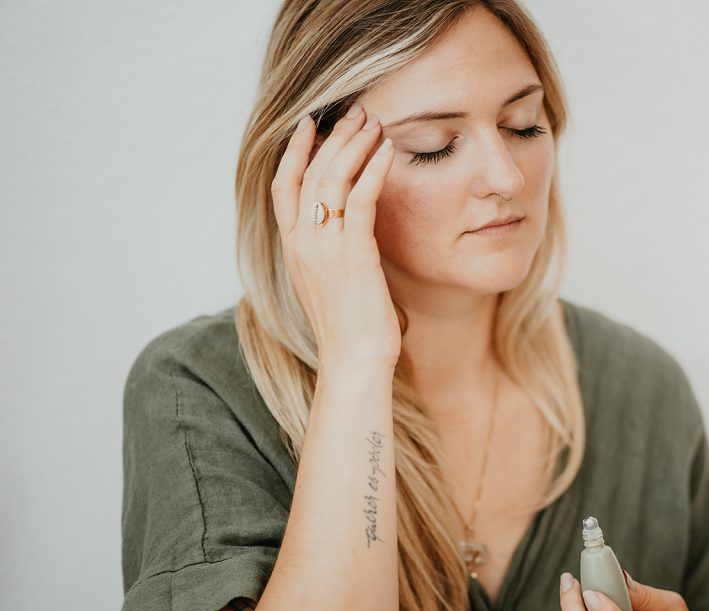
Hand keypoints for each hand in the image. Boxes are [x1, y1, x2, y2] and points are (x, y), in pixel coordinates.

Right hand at [270, 102, 401, 371]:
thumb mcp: (331, 283)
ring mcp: (324, 248)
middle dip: (331, 137)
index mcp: (293, 249)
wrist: (354, 363)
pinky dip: (373, 170)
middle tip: (354, 112)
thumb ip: (332, 252)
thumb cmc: (350, 330)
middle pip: (309, 173)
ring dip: (353, 145)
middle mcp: (302, 243)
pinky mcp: (353, 254)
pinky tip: (387, 151)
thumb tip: (350, 231)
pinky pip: (360, 199)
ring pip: (332, 179)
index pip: (284, 187)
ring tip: (373, 121)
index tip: (309, 123)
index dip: (295, 151)